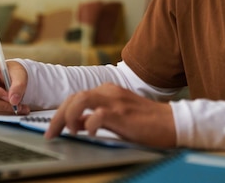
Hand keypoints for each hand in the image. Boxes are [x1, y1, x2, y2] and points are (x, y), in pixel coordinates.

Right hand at [0, 60, 29, 114]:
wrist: (13, 75)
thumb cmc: (12, 70)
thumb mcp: (19, 73)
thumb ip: (18, 85)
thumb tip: (14, 100)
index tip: (9, 97)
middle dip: (2, 105)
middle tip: (17, 106)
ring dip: (4, 111)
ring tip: (20, 108)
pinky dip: (3, 113)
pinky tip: (14, 110)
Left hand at [44, 83, 175, 147]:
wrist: (173, 122)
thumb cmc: (147, 122)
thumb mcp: (117, 117)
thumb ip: (98, 118)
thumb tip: (78, 125)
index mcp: (108, 91)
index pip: (76, 97)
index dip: (60, 113)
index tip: (53, 129)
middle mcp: (109, 91)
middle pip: (74, 97)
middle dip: (58, 116)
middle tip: (51, 133)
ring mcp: (116, 101)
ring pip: (81, 99)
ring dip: (70, 116)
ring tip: (70, 131)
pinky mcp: (123, 113)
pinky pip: (98, 114)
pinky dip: (90, 124)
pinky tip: (92, 133)